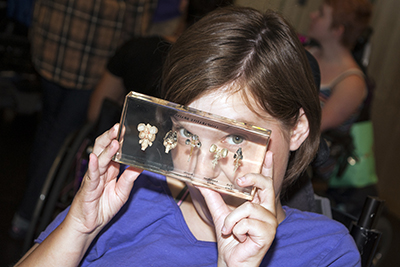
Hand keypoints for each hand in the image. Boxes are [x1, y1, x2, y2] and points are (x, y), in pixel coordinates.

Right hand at [67, 124, 141, 235]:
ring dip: (107, 148)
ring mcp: (93, 178)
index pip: (114, 151)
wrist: (88, 225)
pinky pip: (90, 175)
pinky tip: (95, 157)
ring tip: (114, 138)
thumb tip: (140, 166)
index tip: (127, 130)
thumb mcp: (122, 192)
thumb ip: (129, 178)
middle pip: (104, 149)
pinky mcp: (87, 189)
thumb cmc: (102, 208)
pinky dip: (93, 166)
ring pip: (99, 160)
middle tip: (119, 127)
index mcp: (109, 170)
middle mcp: (100, 171)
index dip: (119, 140)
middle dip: (111, 137)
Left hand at [199, 151, 277, 266]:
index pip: (265, 183)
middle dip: (253, 178)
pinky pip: (246, 222)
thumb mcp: (219, 213)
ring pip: (248, 208)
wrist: (231, 261)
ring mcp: (270, 222)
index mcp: (258, 205)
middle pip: (265, 185)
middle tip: (239, 180)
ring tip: (230, 230)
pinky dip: (236, 229)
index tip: (269, 153)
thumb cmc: (229, 239)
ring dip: (231, 220)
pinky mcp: (268, 233)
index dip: (268, 168)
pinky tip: (239, 238)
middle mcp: (267, 211)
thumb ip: (213, 197)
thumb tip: (200, 183)